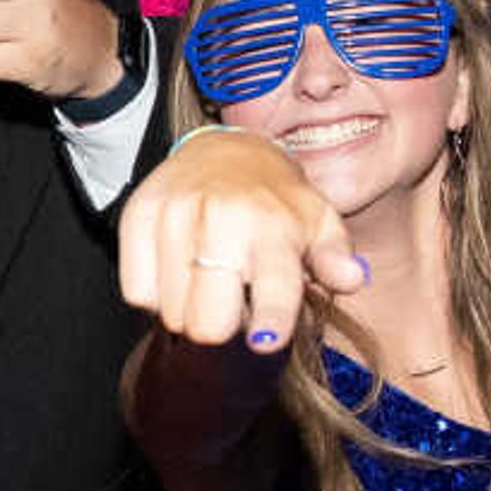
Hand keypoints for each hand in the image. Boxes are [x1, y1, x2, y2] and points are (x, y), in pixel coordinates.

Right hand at [118, 128, 369, 354]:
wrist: (223, 149)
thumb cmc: (275, 199)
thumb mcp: (318, 223)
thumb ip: (336, 258)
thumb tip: (352, 279)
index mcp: (272, 226)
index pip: (273, 291)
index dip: (270, 325)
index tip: (264, 341)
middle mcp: (221, 218)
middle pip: (208, 324)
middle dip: (222, 325)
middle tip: (232, 303)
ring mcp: (174, 215)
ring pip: (172, 314)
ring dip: (190, 309)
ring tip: (206, 278)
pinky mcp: (138, 215)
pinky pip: (138, 292)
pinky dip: (157, 293)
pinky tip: (177, 269)